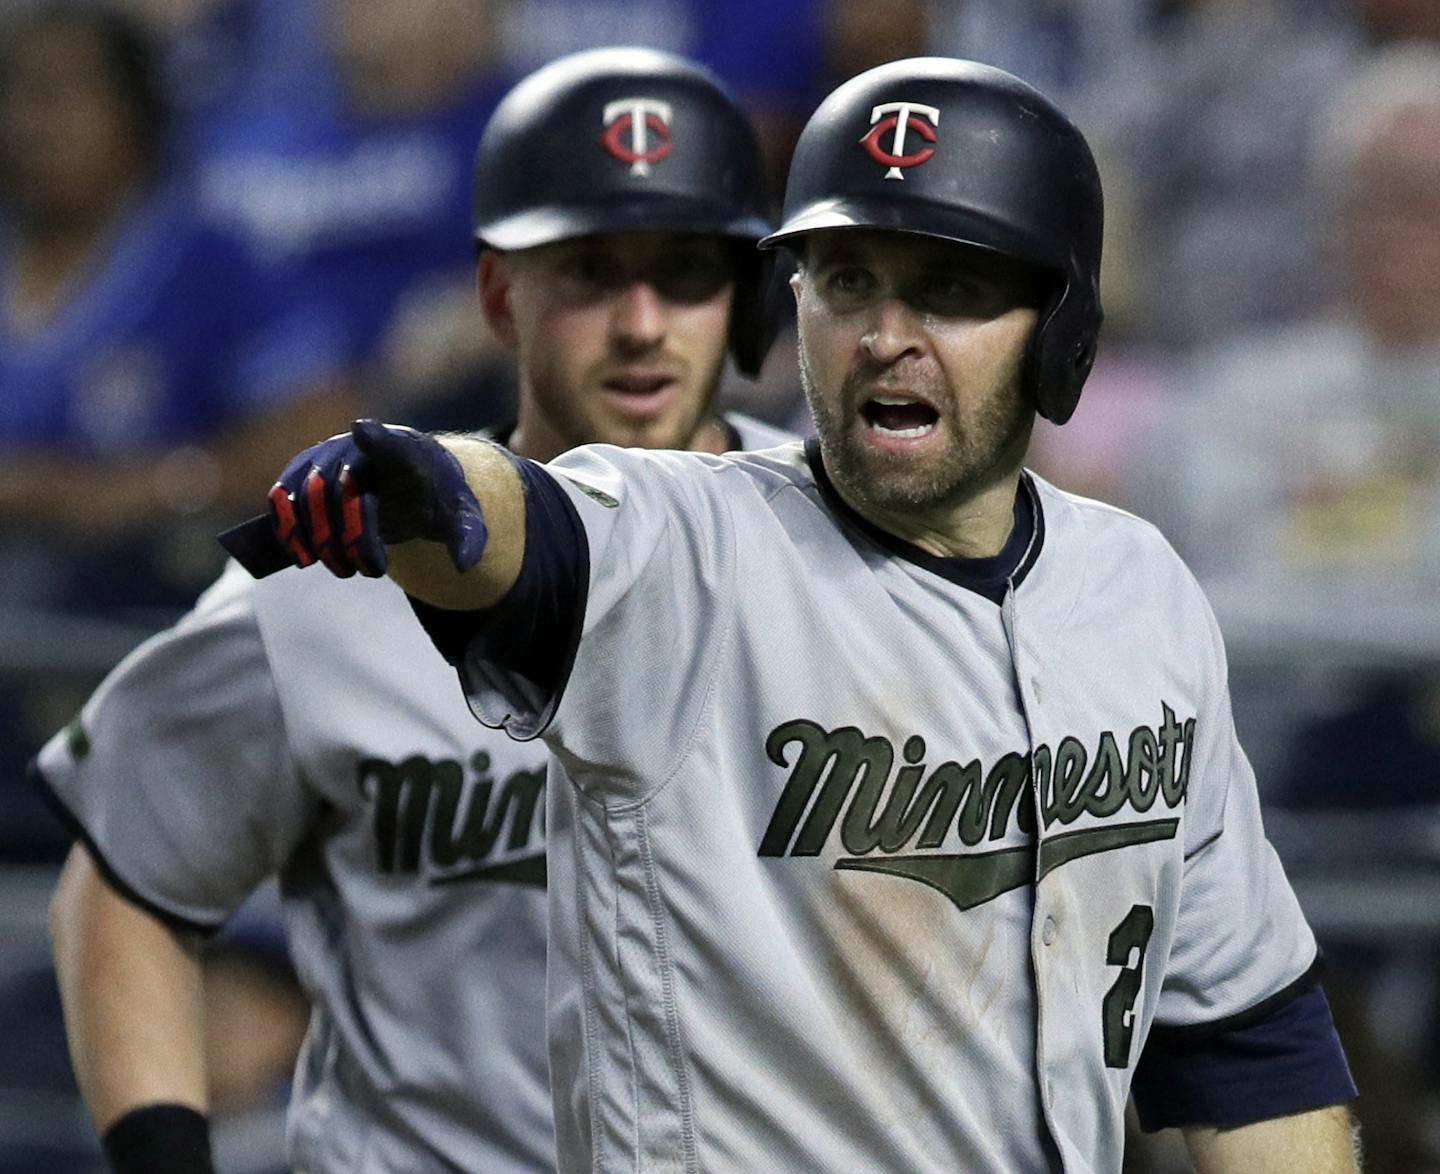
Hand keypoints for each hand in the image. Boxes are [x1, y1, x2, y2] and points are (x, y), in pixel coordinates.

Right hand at [266, 420, 487, 577]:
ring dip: (320, 540)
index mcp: (404, 451)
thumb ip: (468, 537)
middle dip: (351, 536)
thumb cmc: (435, 497)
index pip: (389, 442)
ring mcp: (326, 456)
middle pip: (343, 489)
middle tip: (371, 571)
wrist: (409, 481)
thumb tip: (464, 566)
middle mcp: (358, 446)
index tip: (361, 429)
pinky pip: (283, 498)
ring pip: (307, 496)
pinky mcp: (302, 472)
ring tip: (344, 569)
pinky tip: (304, 557)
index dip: (375, 437)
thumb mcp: (461, 516)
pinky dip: (287, 528)